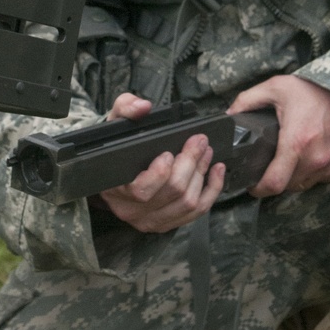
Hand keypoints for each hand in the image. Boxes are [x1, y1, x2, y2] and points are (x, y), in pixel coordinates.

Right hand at [97, 92, 225, 233]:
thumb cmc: (116, 149)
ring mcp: (150, 220)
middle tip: (199, 141)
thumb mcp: (114, 124)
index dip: (160, 173)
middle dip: (190, 164)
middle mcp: (131, 209)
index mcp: (114, 188)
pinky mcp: (167, 223)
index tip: (169, 152)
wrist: (113, 171)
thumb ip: (125, 109)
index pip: (141, 190)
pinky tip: (216, 171)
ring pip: (187, 203)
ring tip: (206, 152)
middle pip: (171, 193)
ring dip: (201, 174)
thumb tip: (143, 107)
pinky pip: (196, 213)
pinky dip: (212, 191)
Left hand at [228, 76, 329, 197]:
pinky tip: (310, 153)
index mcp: (296, 143)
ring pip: (304, 184)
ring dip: (294, 176)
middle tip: (271, 163)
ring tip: (291, 156)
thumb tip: (229, 114)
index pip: (272, 184)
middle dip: (275, 178)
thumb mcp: (278, 86)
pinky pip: (321, 179)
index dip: (258, 188)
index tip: (252, 184)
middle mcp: (315, 160)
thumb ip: (248, 100)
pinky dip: (313, 171)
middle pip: (286, 186)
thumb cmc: (320, 89)